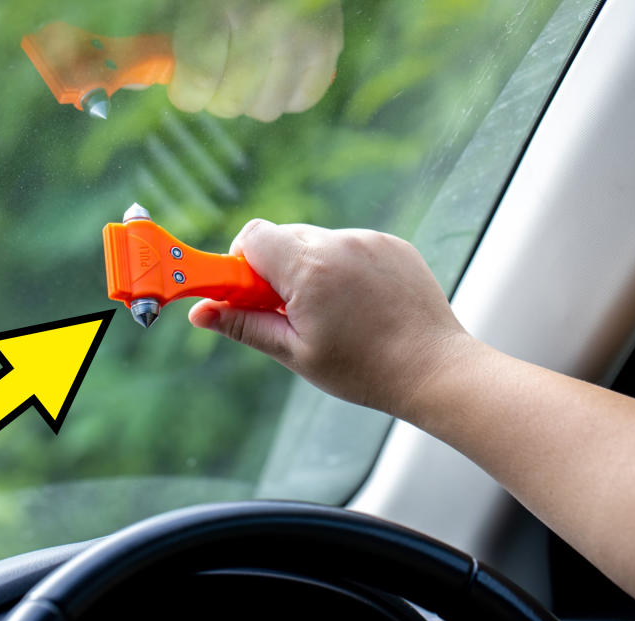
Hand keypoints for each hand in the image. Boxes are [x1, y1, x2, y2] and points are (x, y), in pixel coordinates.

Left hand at [168, 1, 342, 121]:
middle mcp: (263, 25)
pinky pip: (302, 101)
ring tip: (247, 69)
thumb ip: (155, 33)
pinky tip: (275, 70)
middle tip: (217, 73)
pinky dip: (286, 94)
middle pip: (232, 103)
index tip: (185, 85)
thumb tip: (128, 84)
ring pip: (267, 109)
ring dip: (250, 98)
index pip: (200, 80)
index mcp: (217, 7)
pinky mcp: (329, 45)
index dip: (187, 94)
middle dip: (216, 97)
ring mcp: (302, 38)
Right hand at [188, 219, 474, 416]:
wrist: (434, 369)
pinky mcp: (392, 245)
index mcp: (309, 269)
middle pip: (283, 236)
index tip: (247, 294)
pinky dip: (344, 268)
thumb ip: (244, 325)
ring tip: (334, 313)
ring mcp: (369, 241)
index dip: (241, 262)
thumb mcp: (295, 352)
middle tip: (289, 312)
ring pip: (317, 241)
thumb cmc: (363, 369)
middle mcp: (339, 243)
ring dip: (310, 268)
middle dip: (275, 269)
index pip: (253, 236)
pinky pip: (350, 245)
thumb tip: (199, 312)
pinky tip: (361, 305)